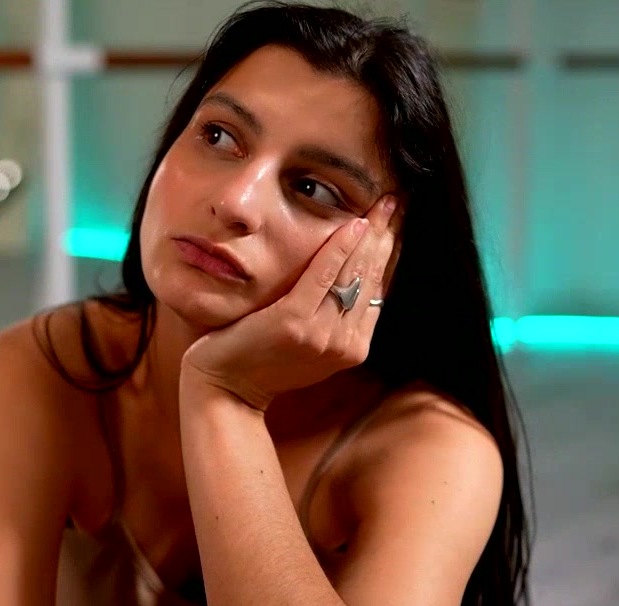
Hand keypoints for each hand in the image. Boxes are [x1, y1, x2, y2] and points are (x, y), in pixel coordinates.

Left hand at [180, 195, 401, 411]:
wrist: (224, 389)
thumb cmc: (261, 361)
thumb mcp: (310, 344)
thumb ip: (334, 319)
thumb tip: (354, 276)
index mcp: (352, 348)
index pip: (377, 291)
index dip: (388, 253)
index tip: (394, 223)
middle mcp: (343, 344)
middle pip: (371, 278)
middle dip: (385, 236)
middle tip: (392, 203)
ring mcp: (320, 334)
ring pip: (353, 274)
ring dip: (368, 235)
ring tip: (379, 206)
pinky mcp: (294, 322)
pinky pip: (322, 275)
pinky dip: (339, 247)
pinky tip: (352, 224)